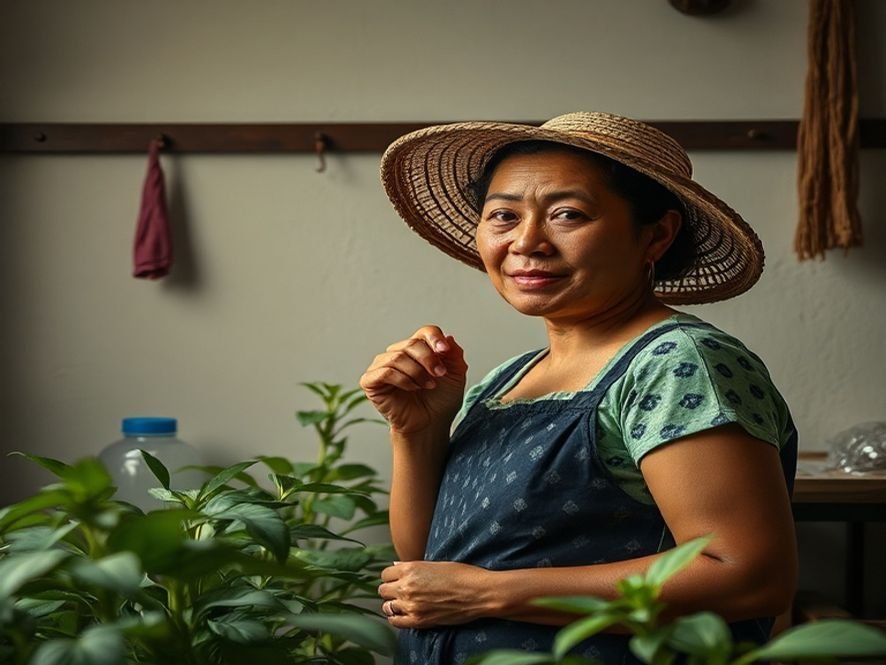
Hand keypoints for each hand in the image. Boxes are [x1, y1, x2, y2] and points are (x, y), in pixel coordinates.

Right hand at [360, 326, 467, 434]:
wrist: (431, 424)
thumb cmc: (440, 401)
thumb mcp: (456, 375)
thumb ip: (455, 354)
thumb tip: (448, 337)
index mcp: (418, 349)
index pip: (425, 332)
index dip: (435, 338)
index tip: (444, 350)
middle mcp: (398, 353)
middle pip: (412, 343)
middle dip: (428, 359)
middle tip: (439, 374)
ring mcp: (382, 366)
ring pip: (398, 356)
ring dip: (417, 372)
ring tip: (427, 386)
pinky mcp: (371, 381)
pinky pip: (385, 372)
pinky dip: (402, 380)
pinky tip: (412, 388)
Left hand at [378, 560, 494, 628]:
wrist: (478, 593)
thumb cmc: (462, 575)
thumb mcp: (435, 563)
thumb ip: (413, 567)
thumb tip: (397, 567)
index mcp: (411, 568)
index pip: (385, 573)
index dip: (392, 576)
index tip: (397, 579)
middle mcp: (407, 586)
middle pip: (383, 590)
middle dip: (390, 589)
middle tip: (400, 591)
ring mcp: (411, 605)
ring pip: (387, 606)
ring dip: (393, 604)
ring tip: (403, 603)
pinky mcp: (418, 620)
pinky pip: (395, 622)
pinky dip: (397, 618)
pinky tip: (405, 614)